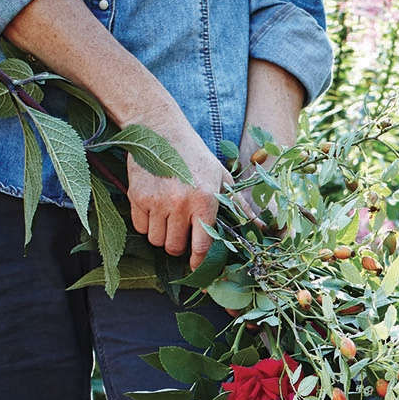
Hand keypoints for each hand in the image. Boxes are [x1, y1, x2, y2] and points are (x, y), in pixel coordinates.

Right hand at [127, 115, 231, 265]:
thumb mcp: (222, 178)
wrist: (160, 131)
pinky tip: (154, 210)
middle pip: (175, 248)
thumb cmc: (196, 157)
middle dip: (178, 247)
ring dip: (162, 236)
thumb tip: (262, 226)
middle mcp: (181, 204)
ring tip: (168, 219)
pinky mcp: (137, 196)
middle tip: (181, 234)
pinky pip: (140, 227)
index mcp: (205, 201)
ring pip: (156, 240)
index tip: (196, 268)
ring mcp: (157, 201)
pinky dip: (146, 225)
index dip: (198, 263)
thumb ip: (239, 206)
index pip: (201, 246)